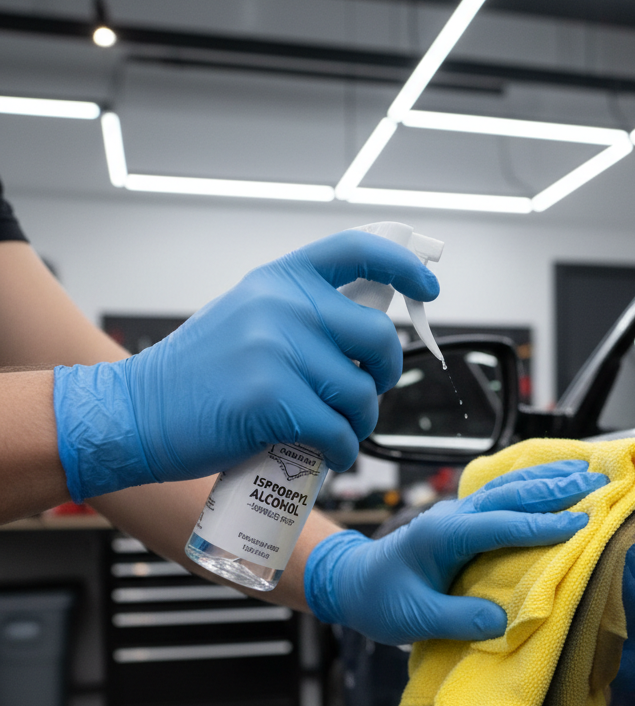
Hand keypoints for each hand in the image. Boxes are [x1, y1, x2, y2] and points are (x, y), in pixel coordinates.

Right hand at [53, 230, 436, 499]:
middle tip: (365, 396)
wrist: (135, 412)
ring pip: (361, 395)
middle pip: (378, 338)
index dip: (404, 267)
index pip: (358, 250)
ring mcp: (275, 349)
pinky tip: (326, 455)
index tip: (428, 290)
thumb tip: (370, 332)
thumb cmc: (200, 376)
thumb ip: (303, 316)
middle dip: (384, 376)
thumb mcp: (250, 320)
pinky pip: (339, 432)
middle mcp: (281, 305)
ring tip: (335, 433)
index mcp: (280, 280)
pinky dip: (342, 452)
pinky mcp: (270, 398)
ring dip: (359, 424)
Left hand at [305, 461, 607, 644]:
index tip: (580, 524)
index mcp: (442, 535)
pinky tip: (553, 480)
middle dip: (555, 489)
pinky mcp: (462, 518)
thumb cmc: (379, 600)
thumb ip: (457, 619)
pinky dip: (531, 484)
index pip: (499, 526)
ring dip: (547, 478)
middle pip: (509, 495)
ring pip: (508, 487)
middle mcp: (452, 516)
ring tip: (586, 471)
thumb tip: (503, 621)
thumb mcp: (414, 618)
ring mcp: (457, 513)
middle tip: (597, 483)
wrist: (351, 580)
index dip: (541, 526)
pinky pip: (502, 495)